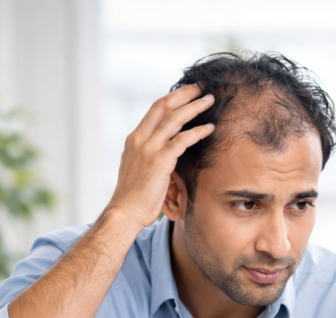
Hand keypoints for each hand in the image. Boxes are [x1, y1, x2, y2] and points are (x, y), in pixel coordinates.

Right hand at [105, 84, 215, 229]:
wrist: (125, 211)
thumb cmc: (135, 195)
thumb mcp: (139, 168)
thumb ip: (149, 155)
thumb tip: (165, 150)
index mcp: (134, 139)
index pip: (154, 110)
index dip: (173, 98)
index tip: (188, 91)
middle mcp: (140, 139)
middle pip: (163, 106)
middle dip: (184, 94)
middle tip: (201, 87)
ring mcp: (148, 149)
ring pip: (174, 119)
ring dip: (194, 107)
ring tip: (210, 100)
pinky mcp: (160, 161)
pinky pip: (182, 140)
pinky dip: (197, 132)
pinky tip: (210, 128)